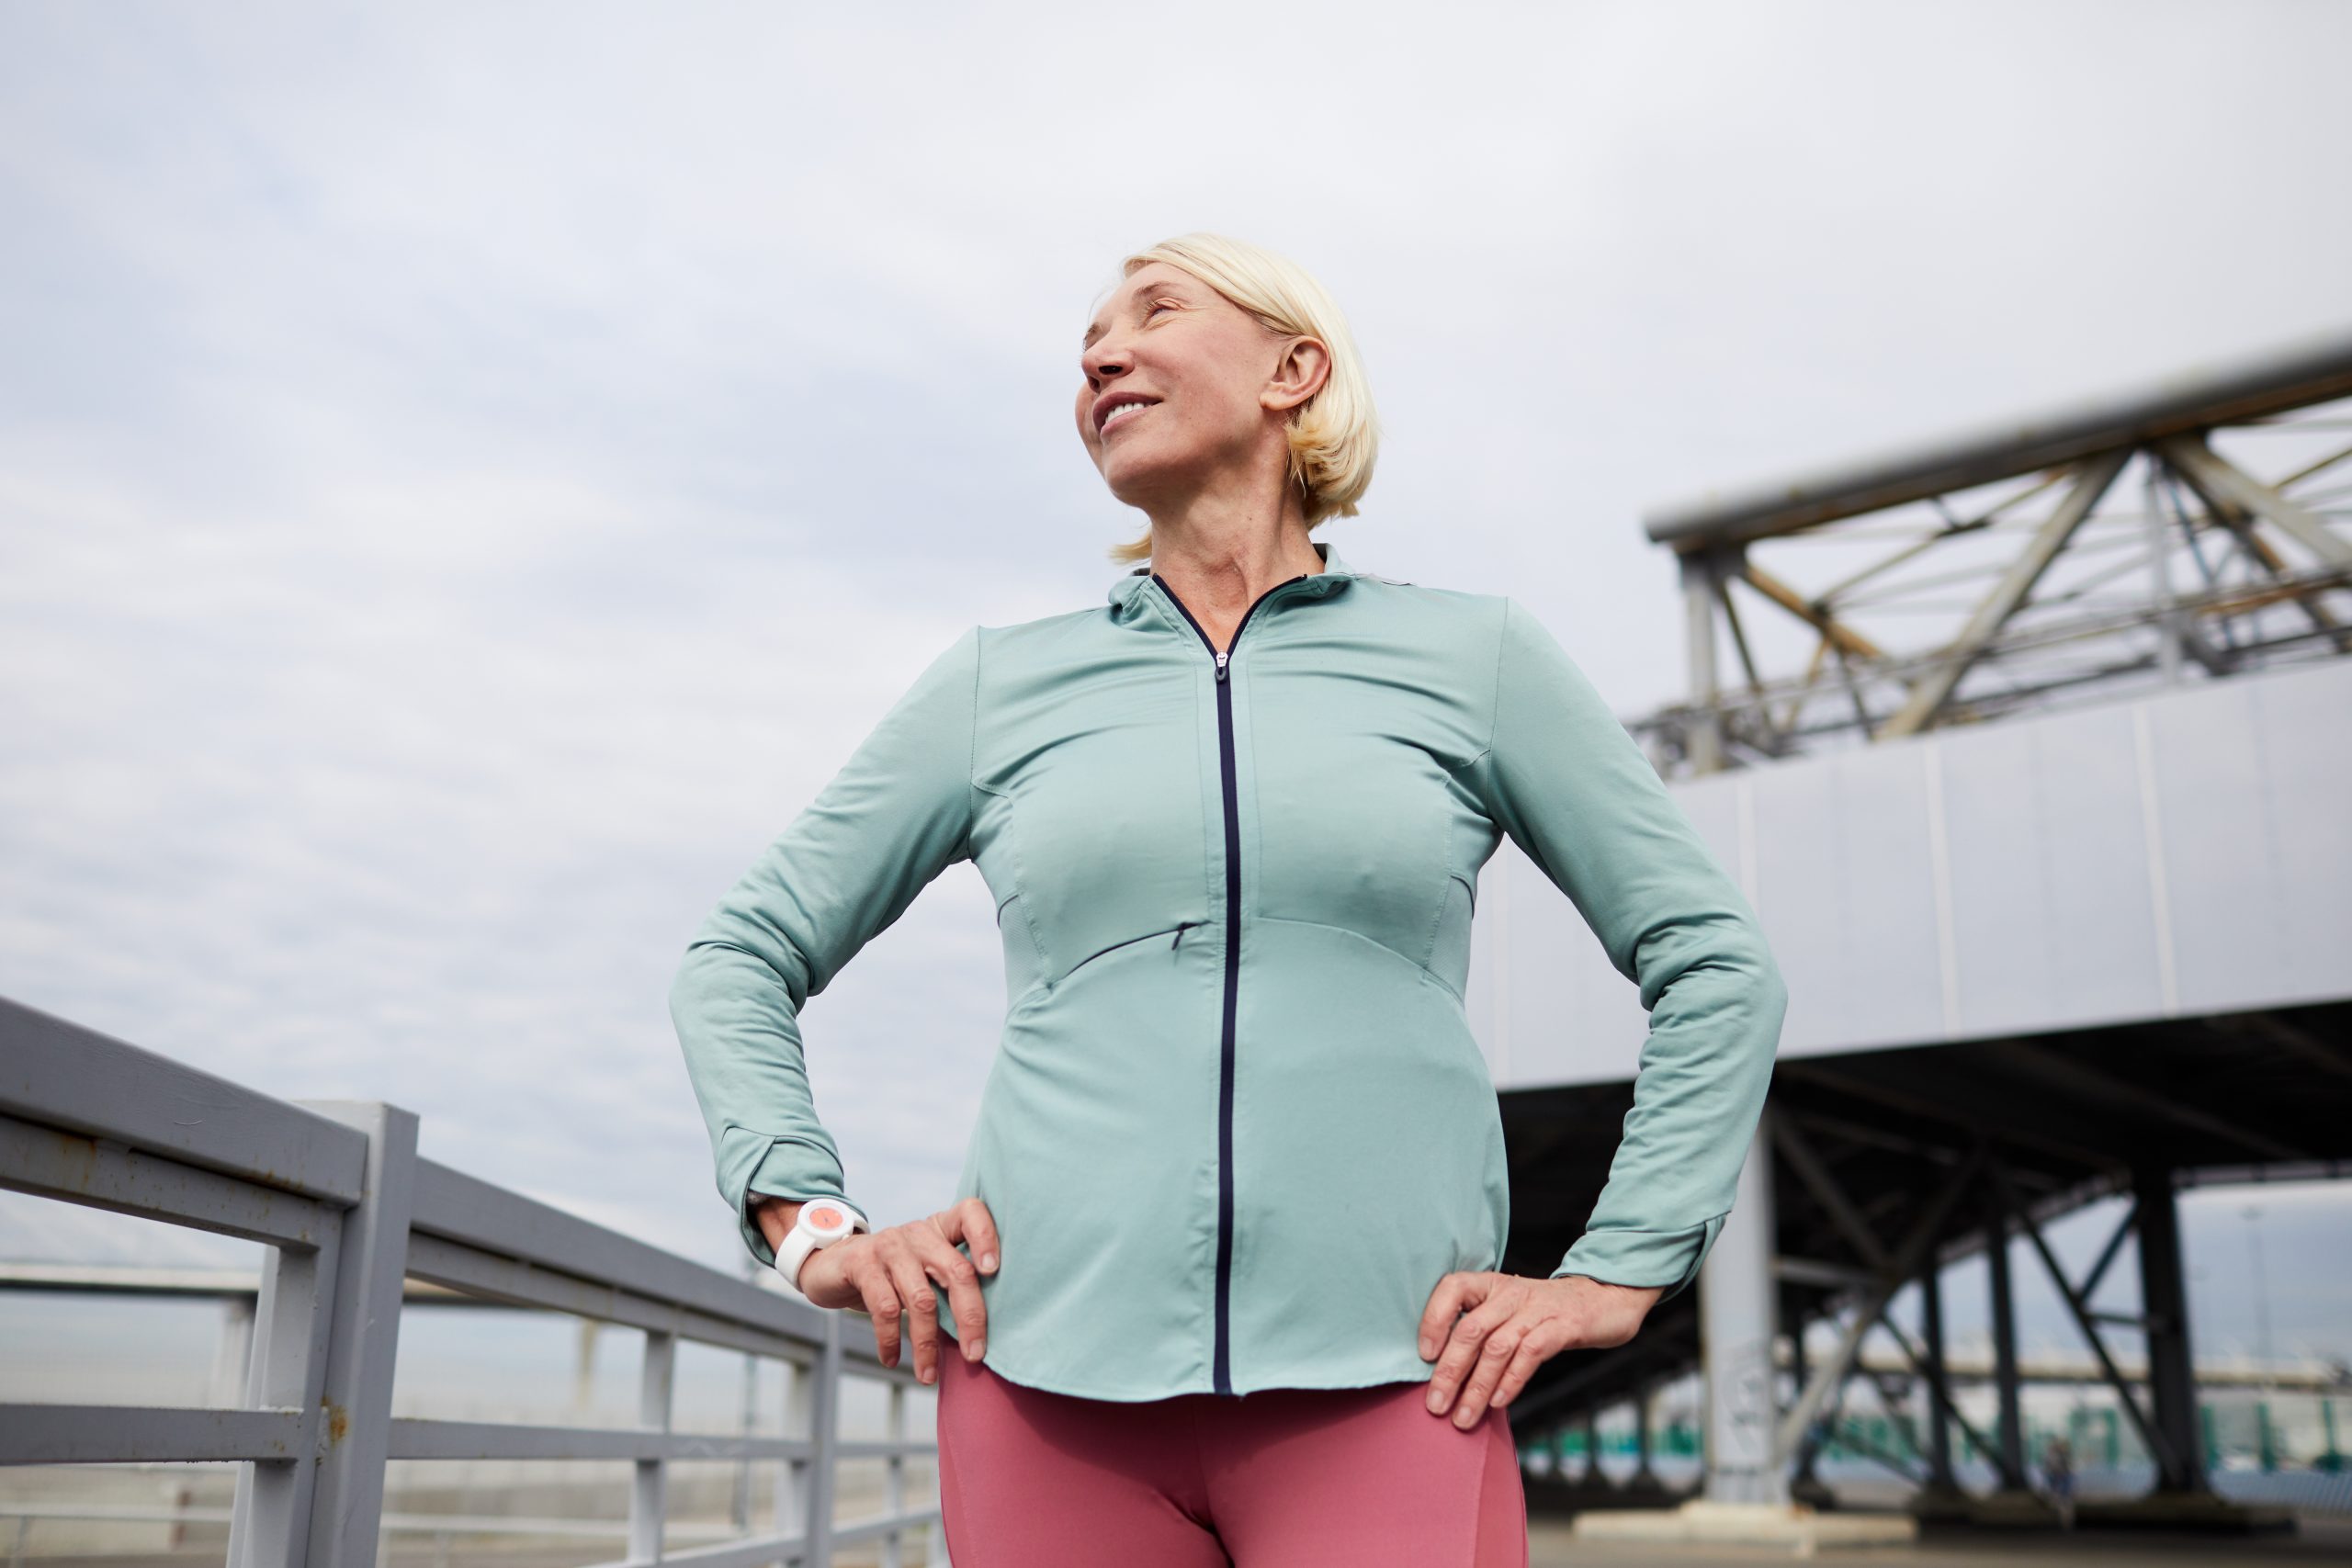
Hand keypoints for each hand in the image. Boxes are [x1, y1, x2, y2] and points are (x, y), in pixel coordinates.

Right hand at [757, 1196, 1000, 1384]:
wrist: (832, 1265)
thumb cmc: (892, 1275)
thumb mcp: (923, 1269)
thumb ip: (950, 1285)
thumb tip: (984, 1336)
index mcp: (941, 1228)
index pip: (971, 1213)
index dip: (986, 1237)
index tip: (993, 1270)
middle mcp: (919, 1231)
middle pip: (956, 1270)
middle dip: (970, 1318)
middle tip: (975, 1356)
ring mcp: (890, 1245)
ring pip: (920, 1299)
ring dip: (927, 1343)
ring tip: (928, 1375)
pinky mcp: (862, 1262)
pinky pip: (885, 1308)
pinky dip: (891, 1341)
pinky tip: (892, 1360)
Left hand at [1417, 1272, 1661, 1428]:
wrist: (1603, 1298)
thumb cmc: (1545, 1312)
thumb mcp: (1509, 1310)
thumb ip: (1480, 1331)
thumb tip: (1443, 1375)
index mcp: (1490, 1285)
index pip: (1452, 1288)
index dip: (1433, 1319)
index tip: (1424, 1355)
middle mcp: (1510, 1293)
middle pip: (1471, 1330)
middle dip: (1450, 1371)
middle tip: (1435, 1406)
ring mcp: (1537, 1309)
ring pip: (1498, 1347)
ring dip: (1477, 1386)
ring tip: (1463, 1417)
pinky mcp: (1563, 1326)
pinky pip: (1531, 1353)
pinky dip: (1512, 1380)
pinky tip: (1499, 1403)